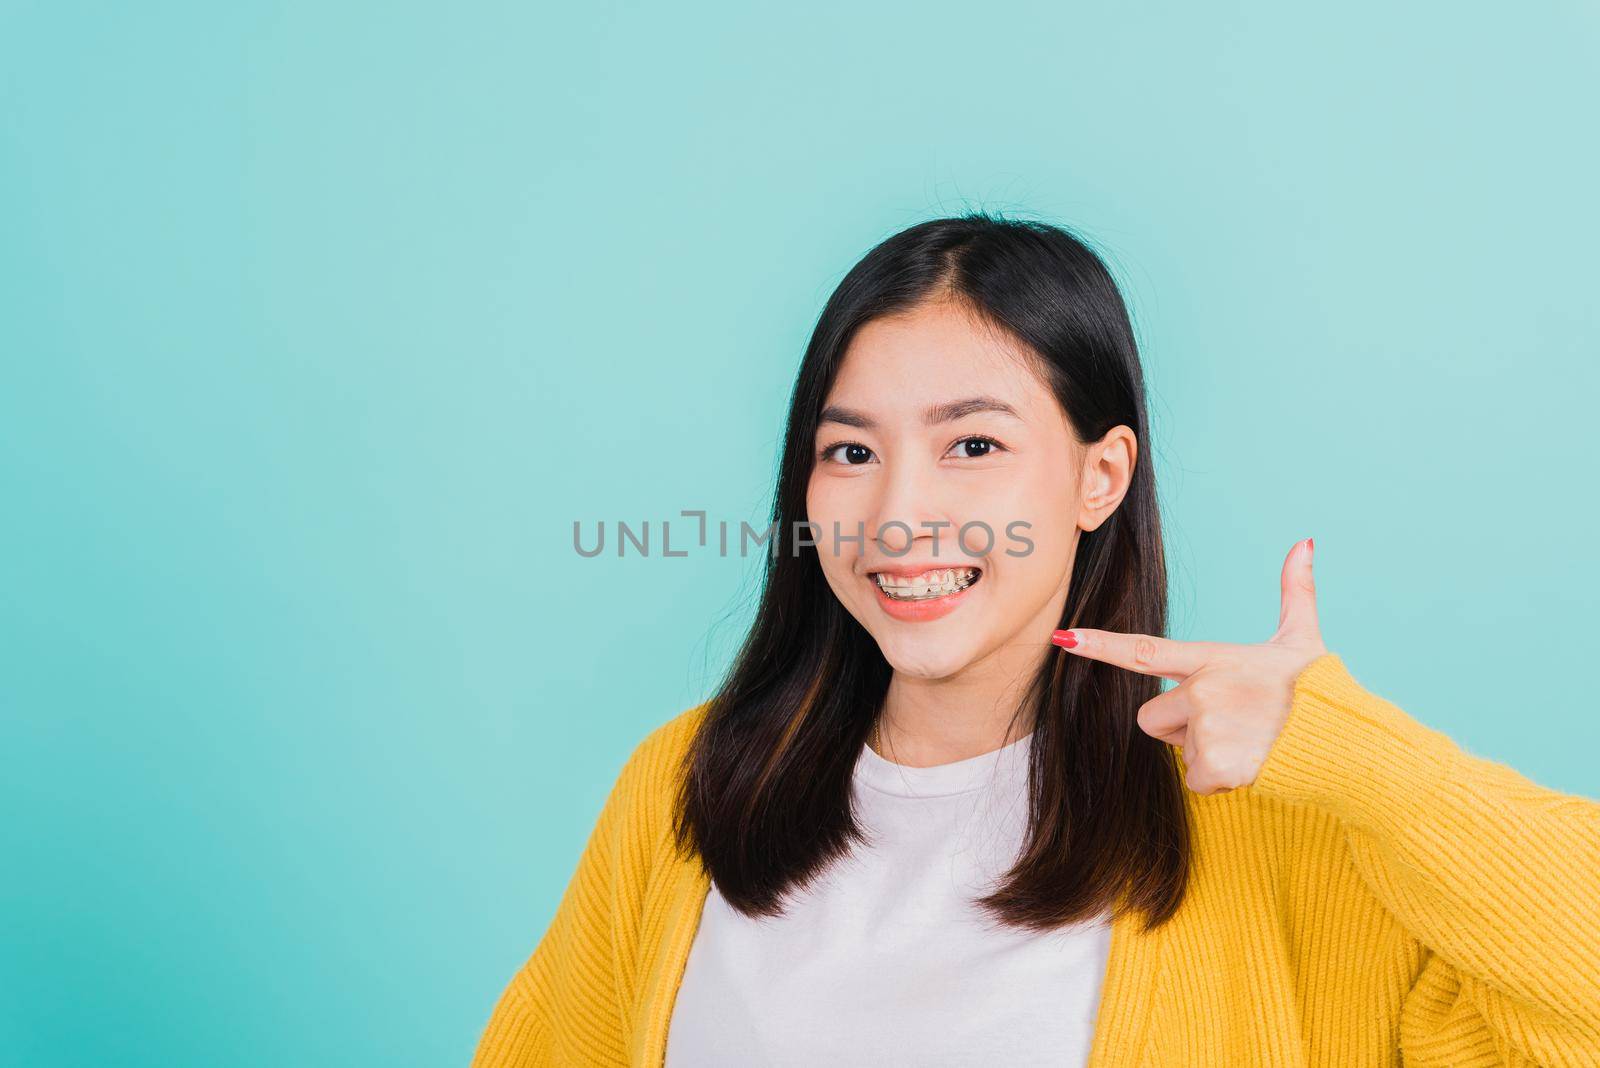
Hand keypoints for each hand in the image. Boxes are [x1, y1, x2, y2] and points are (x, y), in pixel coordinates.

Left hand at [1050, 538, 1328, 794]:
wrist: (1345, 741)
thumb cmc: (1320, 692)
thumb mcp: (1303, 640)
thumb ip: (1296, 592)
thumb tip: (1306, 543)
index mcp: (1213, 659)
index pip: (1144, 651)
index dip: (1100, 645)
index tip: (1063, 638)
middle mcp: (1203, 690)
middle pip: (1151, 717)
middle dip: (1182, 726)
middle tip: (1233, 721)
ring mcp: (1208, 728)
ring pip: (1177, 750)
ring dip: (1205, 752)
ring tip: (1249, 740)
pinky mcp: (1217, 766)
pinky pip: (1197, 780)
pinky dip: (1222, 779)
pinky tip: (1253, 763)